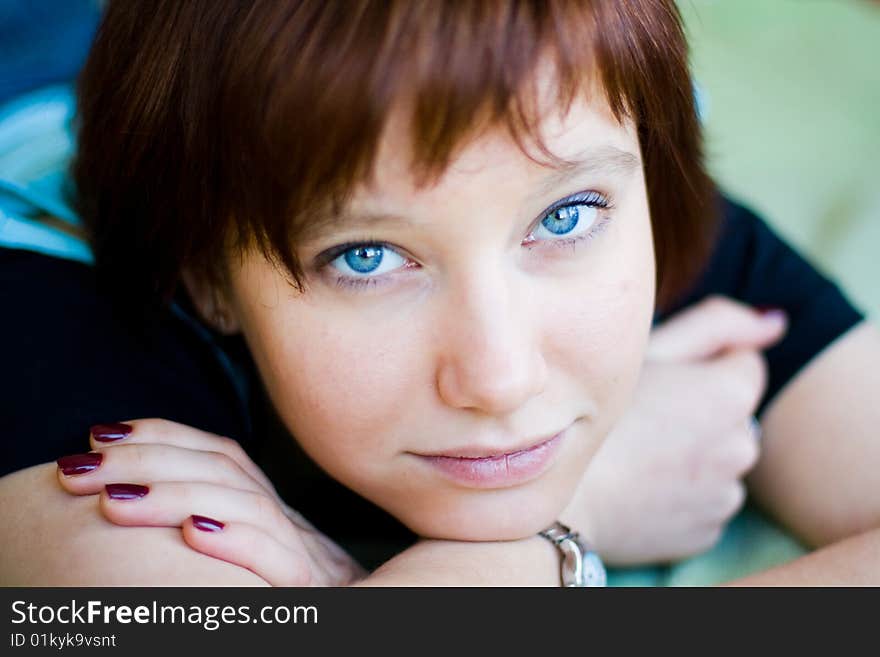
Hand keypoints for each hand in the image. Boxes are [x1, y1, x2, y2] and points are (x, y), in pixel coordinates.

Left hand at [55, 419, 363, 585]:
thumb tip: (130, 488)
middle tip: (80, 468)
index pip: (223, 453)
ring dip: (176, 497)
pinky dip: (237, 541)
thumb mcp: (252, 556)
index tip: (101, 434)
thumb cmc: (290, 599)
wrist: (367, 623)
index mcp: (274, 511)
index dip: (163, 435)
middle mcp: (293, 523)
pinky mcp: (313, 592)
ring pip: (249, 506)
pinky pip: (279, 561)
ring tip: (113, 500)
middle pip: (227, 470)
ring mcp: (308, 556)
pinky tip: (194, 532)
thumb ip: (217, 519)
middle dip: (148, 460)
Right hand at [561, 296, 787, 564]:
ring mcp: (727, 495)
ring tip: (638, 455)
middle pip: (732, 413)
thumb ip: (719, 324)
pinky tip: (640, 486)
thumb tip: (775, 322)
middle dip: (700, 410)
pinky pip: (702, 500)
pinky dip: (680, 493)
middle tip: (642, 417)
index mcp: (732, 393)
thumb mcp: (650, 349)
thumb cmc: (593, 414)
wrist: (561, 501)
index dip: (699, 365)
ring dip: (693, 454)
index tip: (659, 380)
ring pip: (717, 459)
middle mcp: (744, 446)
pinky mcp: (708, 532)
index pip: (744, 362)